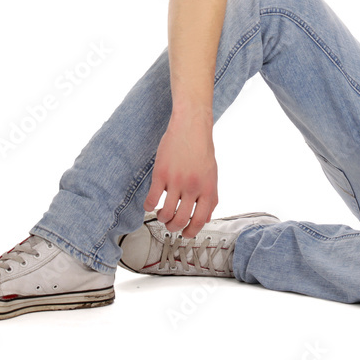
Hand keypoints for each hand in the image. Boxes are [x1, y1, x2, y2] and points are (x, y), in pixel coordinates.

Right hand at [142, 114, 217, 237]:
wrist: (191, 126)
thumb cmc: (201, 149)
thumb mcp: (211, 174)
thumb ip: (210, 196)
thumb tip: (206, 218)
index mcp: (207, 188)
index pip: (201, 220)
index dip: (192, 231)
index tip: (185, 233)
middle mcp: (193, 187)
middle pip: (181, 220)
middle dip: (174, 228)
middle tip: (170, 225)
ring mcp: (176, 181)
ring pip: (166, 213)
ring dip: (162, 219)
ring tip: (161, 214)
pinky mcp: (161, 174)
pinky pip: (152, 199)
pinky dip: (148, 207)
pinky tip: (150, 204)